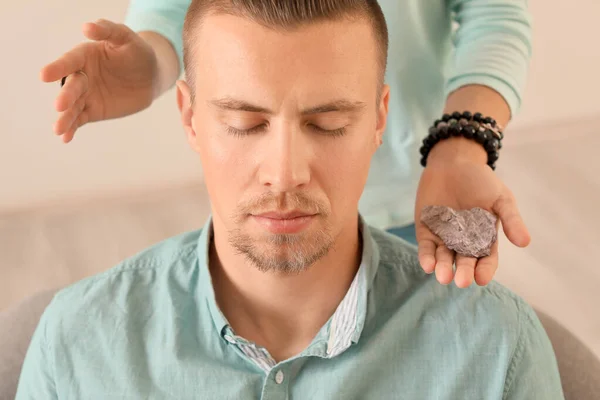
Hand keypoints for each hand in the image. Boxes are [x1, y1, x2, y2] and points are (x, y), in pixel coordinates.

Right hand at [40, 19, 158, 142]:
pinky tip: (65, 138)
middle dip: (65, 96)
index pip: (69, 61)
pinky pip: (81, 119)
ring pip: (73, 107)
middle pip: (71, 87)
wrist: (150, 77)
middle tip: (60, 105)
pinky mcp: (93, 111)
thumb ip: (108, 31)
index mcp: (84, 56)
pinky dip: (72, 128)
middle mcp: (81, 76)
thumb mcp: (126, 38)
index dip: (58, 68)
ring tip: (58, 129)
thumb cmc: (137, 53)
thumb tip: (87, 27)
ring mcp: (86, 95)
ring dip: (65, 118)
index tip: (44, 75)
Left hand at [414, 138, 530, 287]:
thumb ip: (510, 219)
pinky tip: (427, 265)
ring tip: (443, 276)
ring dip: (443, 268)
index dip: (484, 270)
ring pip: (443, 258)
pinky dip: (426, 257)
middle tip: (461, 281)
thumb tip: (525, 242)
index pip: (486, 260)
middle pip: (464, 261)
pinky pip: (426, 248)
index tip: (481, 278)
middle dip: (463, 272)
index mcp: (485, 238)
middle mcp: (464, 243)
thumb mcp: (501, 198)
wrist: (453, 162)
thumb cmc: (480, 180)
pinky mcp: (426, 231)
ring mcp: (444, 238)